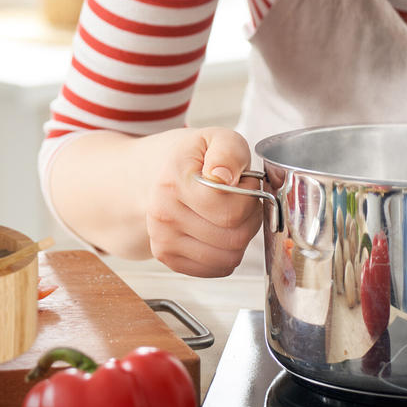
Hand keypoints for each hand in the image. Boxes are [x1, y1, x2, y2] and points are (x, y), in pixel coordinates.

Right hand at [141, 127, 261, 277]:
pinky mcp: (169, 259)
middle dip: (250, 217)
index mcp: (174, 182)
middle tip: (242, 198)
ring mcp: (163, 241)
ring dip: (242, 236)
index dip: (250, 196)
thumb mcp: (215, 137)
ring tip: (231, 212)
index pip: (231, 211)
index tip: (245, 182)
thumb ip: (228, 151)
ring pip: (230, 258)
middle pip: (234, 237)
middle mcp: (163, 216)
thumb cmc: (192, 158)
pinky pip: (218, 269)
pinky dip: (228, 253)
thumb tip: (222, 176)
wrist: (156, 174)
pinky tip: (220, 229)